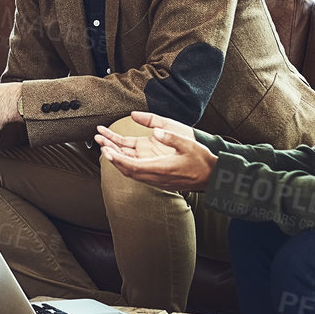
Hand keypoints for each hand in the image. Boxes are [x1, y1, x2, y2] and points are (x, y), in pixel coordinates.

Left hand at [95, 111, 216, 190]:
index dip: (117, 159)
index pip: (133, 166)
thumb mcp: (188, 144)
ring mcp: (158, 181)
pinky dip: (128, 166)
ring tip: (108, 150)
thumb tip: (156, 132)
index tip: (106, 151)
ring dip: (119, 162)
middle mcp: (157, 177)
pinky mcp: (160, 181)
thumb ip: (171, 138)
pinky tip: (124, 158)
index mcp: (162, 168)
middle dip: (113, 159)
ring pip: (132, 174)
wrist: (213, 178)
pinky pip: (139, 175)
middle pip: (128, 171)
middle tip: (101, 146)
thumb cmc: (202, 160)